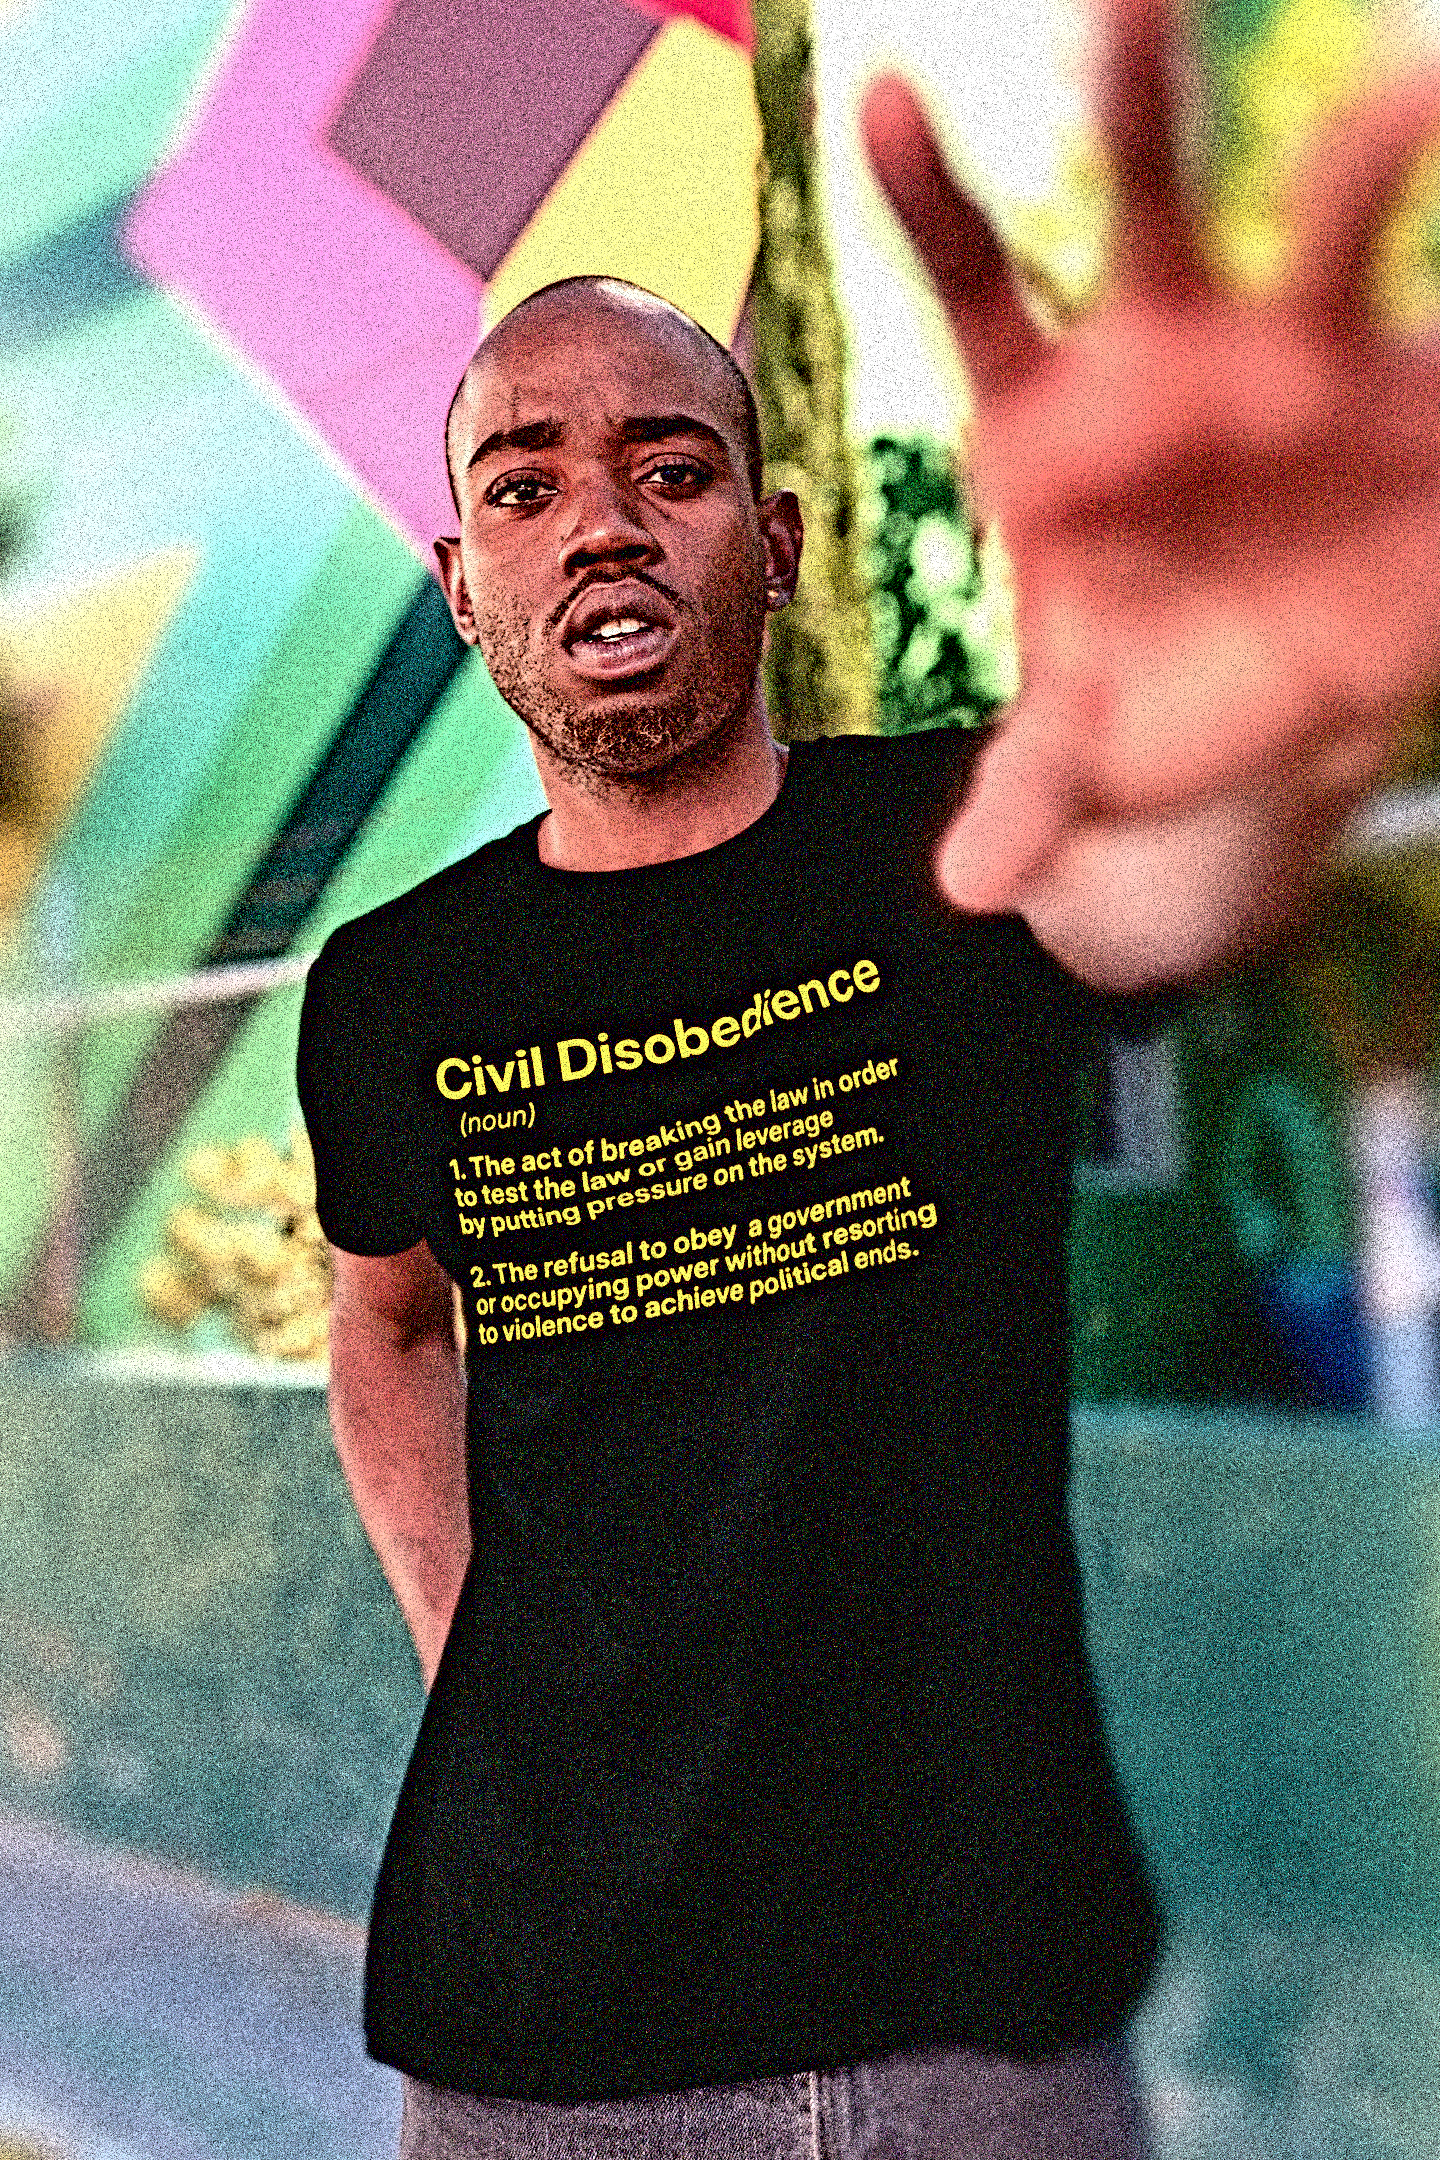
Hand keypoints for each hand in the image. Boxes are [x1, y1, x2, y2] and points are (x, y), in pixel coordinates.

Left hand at [860, 0, 1439, 970]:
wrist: (1262, 710)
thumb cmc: (1137, 692)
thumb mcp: (1080, 749)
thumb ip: (1032, 797)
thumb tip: (981, 892)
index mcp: (1055, 419)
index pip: (980, 290)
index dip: (928, 197)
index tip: (872, 100)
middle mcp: (1178, 361)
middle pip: (1142, 210)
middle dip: (1133, 101)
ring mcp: (1305, 372)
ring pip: (1329, 241)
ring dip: (1365, 164)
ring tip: (1413, 88)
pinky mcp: (1415, 417)